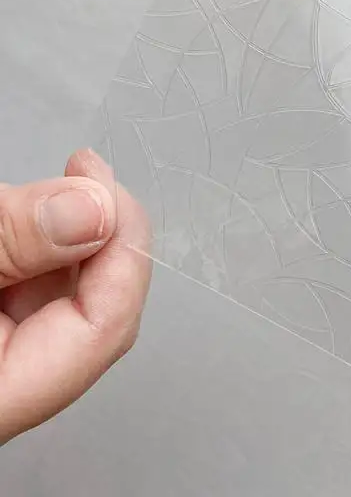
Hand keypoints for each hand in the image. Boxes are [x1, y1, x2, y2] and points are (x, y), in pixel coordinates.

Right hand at [0, 149, 150, 443]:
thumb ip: (8, 242)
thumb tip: (89, 212)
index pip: (104, 329)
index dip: (121, 247)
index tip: (108, 190)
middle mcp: (3, 393)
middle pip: (89, 312)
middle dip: (99, 231)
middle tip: (88, 175)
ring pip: (58, 300)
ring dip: (65, 235)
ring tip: (58, 185)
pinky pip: (25, 299)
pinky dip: (33, 253)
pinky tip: (29, 218)